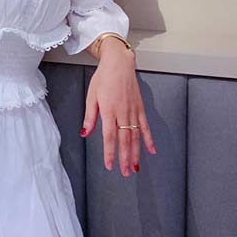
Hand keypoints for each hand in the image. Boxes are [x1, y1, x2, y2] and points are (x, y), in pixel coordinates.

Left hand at [79, 47, 156, 175]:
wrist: (119, 63)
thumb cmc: (103, 78)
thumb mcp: (91, 96)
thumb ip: (90, 117)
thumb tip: (85, 133)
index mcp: (109, 110)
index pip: (109, 136)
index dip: (110, 152)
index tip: (110, 165)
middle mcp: (123, 112)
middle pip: (125, 140)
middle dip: (125, 158)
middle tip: (125, 173)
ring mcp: (133, 111)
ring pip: (136, 136)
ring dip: (135, 153)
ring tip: (135, 167)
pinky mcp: (140, 108)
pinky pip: (145, 126)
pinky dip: (149, 139)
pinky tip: (151, 150)